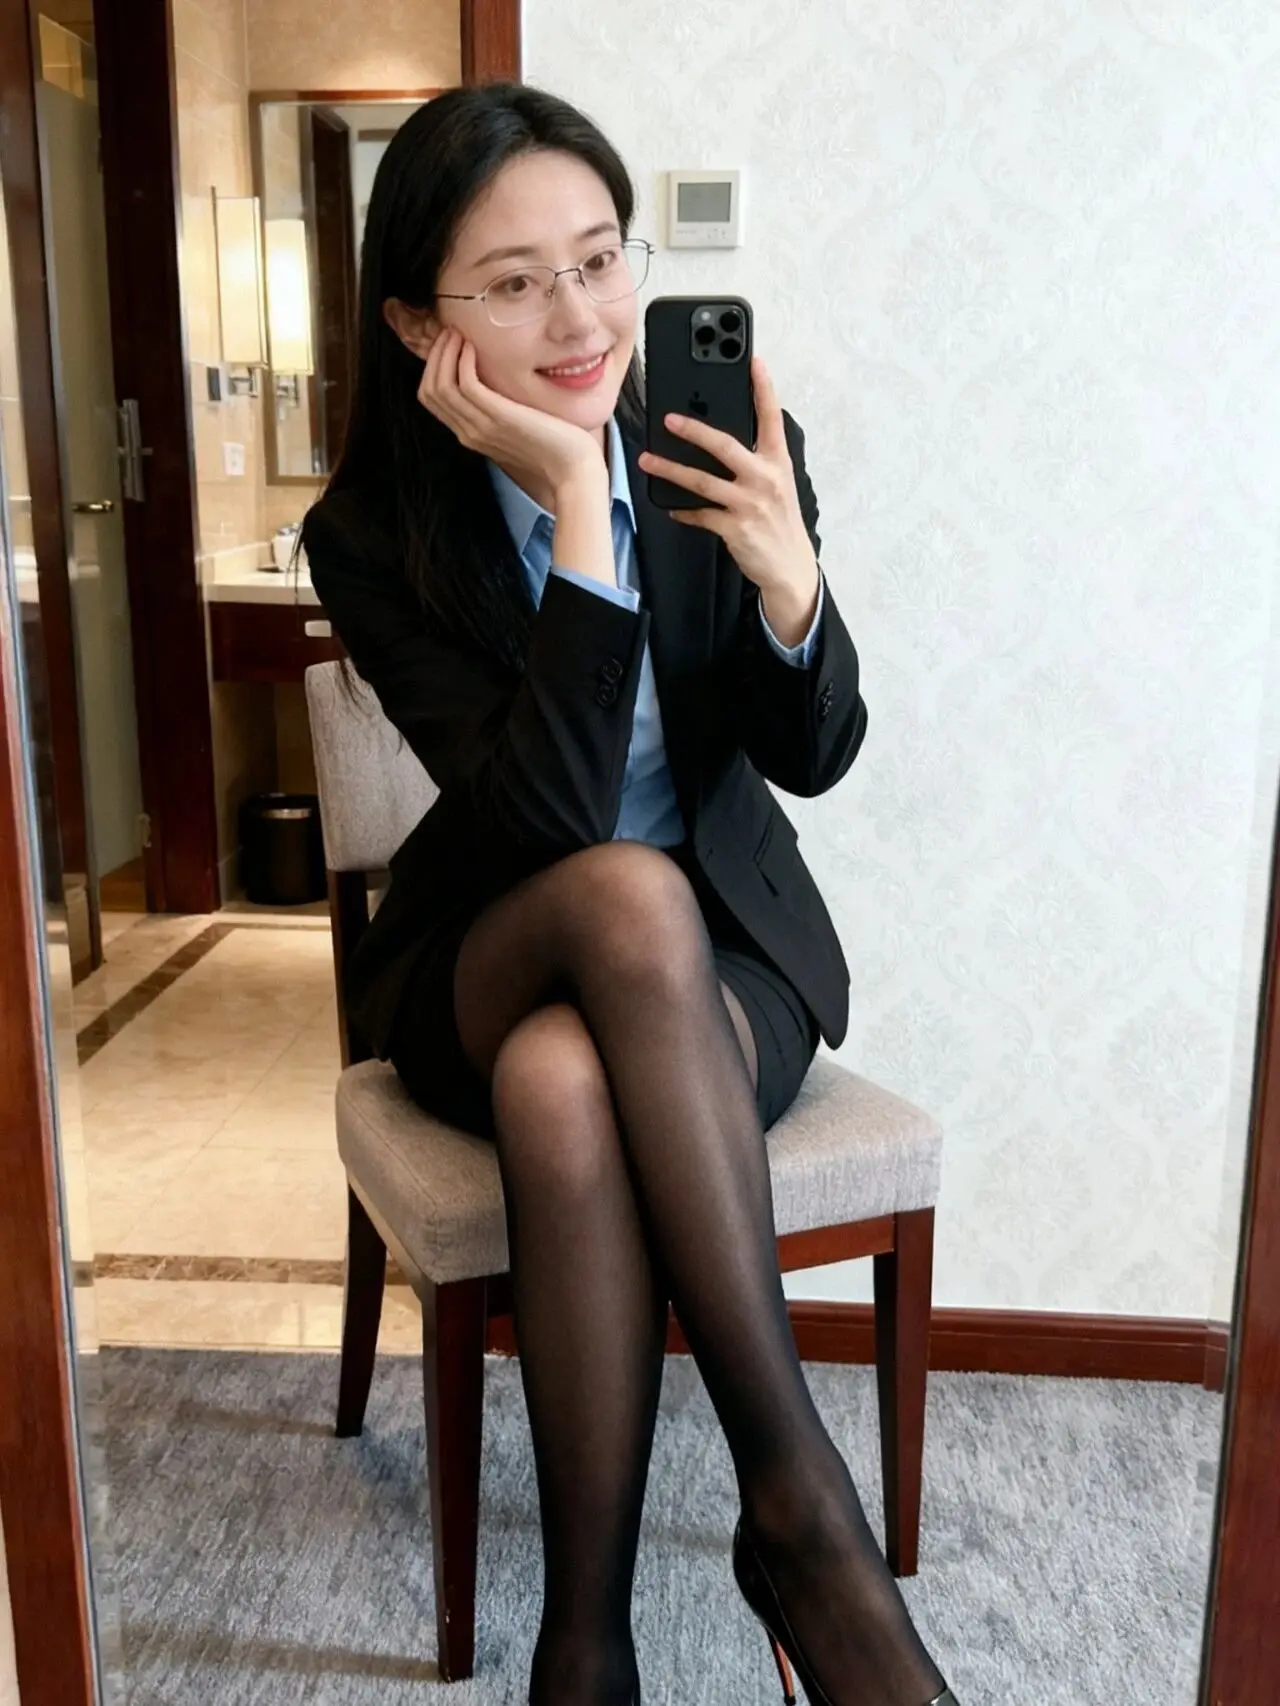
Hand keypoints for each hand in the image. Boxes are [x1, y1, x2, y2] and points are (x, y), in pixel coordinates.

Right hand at [415, 326, 604, 495]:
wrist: (573, 469)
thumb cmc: (554, 445)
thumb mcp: (517, 425)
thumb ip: (499, 408)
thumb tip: (495, 380)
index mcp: (470, 434)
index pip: (432, 399)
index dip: (434, 366)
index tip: (449, 343)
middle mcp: (469, 432)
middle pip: (430, 390)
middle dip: (435, 355)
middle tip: (449, 331)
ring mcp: (481, 427)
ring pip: (441, 386)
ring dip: (445, 353)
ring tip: (458, 333)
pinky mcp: (498, 418)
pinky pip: (466, 385)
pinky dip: (463, 360)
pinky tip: (473, 346)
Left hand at [638, 357, 818, 602]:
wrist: (790, 568)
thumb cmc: (779, 523)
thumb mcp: (777, 485)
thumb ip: (755, 462)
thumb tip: (718, 442)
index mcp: (778, 463)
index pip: (771, 418)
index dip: (764, 388)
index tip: (754, 361)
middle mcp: (765, 479)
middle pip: (725, 446)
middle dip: (694, 430)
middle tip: (668, 419)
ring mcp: (750, 504)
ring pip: (702, 481)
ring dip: (670, 470)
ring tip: (647, 460)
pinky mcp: (735, 529)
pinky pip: (700, 515)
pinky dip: (683, 510)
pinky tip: (671, 506)